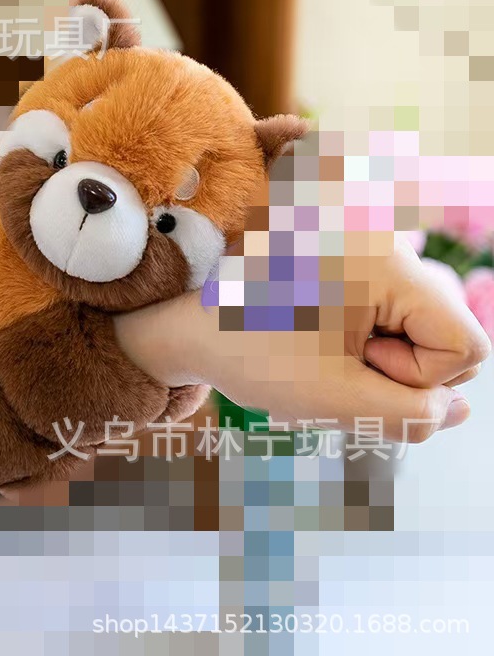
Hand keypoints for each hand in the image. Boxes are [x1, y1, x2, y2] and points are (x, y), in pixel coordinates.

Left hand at [115, 232, 490, 442]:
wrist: (192, 323)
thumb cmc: (254, 355)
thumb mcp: (338, 398)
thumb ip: (414, 415)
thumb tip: (460, 409)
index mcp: (385, 263)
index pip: (465, 344)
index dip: (418, 379)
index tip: (355, 365)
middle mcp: (385, 242)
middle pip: (448, 332)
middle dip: (402, 367)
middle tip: (335, 357)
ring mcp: (370, 248)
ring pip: (423, 327)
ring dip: (384, 357)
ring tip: (326, 348)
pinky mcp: (355, 260)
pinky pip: (396, 313)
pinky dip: (371, 340)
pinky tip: (328, 340)